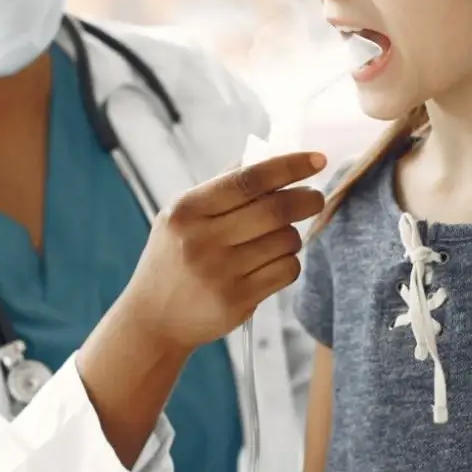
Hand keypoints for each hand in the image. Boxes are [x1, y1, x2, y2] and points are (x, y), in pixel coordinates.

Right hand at [119, 152, 327, 351]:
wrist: (153, 319)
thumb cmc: (174, 258)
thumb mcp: (180, 217)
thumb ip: (220, 187)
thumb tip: (266, 153)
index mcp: (186, 210)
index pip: (248, 179)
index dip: (289, 166)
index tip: (317, 159)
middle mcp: (201, 240)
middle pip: (275, 209)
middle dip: (306, 200)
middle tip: (315, 198)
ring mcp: (220, 273)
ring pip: (286, 240)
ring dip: (293, 235)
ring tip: (279, 238)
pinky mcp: (237, 300)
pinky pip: (286, 270)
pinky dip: (289, 262)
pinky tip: (273, 263)